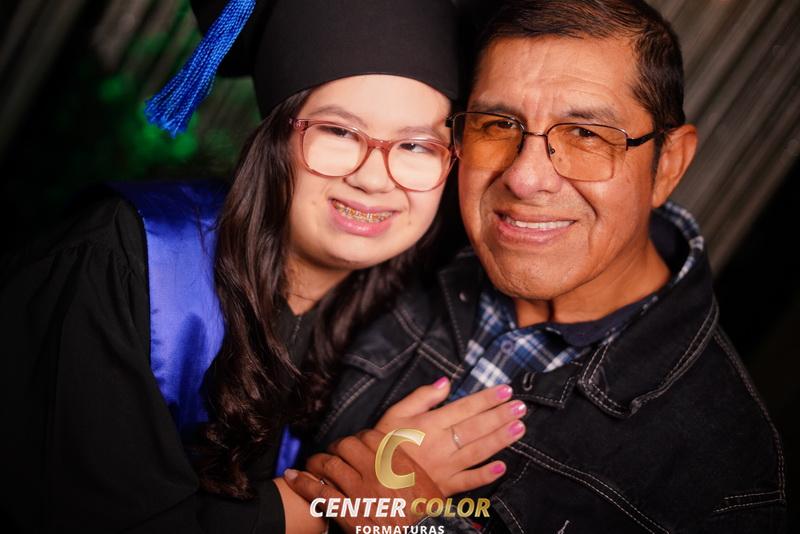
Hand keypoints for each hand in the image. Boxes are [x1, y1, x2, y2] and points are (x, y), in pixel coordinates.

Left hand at [284, 430, 441, 532]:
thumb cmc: (427, 515)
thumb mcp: (425, 483)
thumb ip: (404, 465)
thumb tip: (391, 454)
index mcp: (397, 463)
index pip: (369, 437)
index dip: (358, 438)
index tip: (354, 444)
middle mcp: (378, 473)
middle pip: (347, 446)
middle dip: (335, 448)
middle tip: (332, 453)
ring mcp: (362, 492)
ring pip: (330, 466)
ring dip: (317, 462)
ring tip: (311, 465)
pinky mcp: (349, 514)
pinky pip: (320, 493)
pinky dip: (302, 483)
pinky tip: (292, 477)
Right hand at [374, 377, 525, 495]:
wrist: (369, 481)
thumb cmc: (381, 444)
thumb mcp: (395, 414)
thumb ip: (421, 397)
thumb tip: (445, 382)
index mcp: (429, 424)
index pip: (464, 408)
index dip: (487, 399)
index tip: (506, 391)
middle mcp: (440, 445)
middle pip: (476, 428)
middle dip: (500, 416)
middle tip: (521, 407)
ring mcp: (443, 467)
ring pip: (477, 452)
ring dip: (500, 440)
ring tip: (520, 429)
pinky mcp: (443, 487)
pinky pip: (467, 482)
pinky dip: (485, 476)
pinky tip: (502, 467)